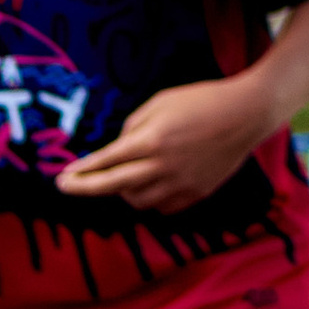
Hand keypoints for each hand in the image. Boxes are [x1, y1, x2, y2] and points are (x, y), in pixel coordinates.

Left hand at [57, 77, 281, 213]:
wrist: (247, 114)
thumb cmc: (201, 100)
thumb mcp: (159, 102)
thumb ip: (133, 127)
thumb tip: (117, 149)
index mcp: (152, 140)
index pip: (106, 161)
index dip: (82, 172)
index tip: (62, 178)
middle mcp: (163, 166)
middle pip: (114, 187)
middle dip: (86, 188)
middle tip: (66, 187)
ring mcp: (181, 183)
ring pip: (137, 201)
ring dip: (122, 192)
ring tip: (119, 178)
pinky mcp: (196, 193)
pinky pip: (162, 207)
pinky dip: (150, 199)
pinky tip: (149, 186)